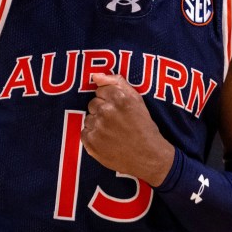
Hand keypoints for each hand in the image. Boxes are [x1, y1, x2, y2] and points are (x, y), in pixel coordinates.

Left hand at [81, 72, 174, 186]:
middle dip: (103, 110)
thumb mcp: (136, 99)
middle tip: (117, 121)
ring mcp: (97, 127)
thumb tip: (95, 76)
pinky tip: (107, 140)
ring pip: (89, 117)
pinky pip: (84, 132)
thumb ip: (116, 82)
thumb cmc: (143, 125)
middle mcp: (107, 111)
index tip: (119, 108)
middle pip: (93, 103)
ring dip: (98, 123)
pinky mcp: (90, 142)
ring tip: (113, 131)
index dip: (110, 99)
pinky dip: (93, 135)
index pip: (101, 90)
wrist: (147, 155)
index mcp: (120, 98)